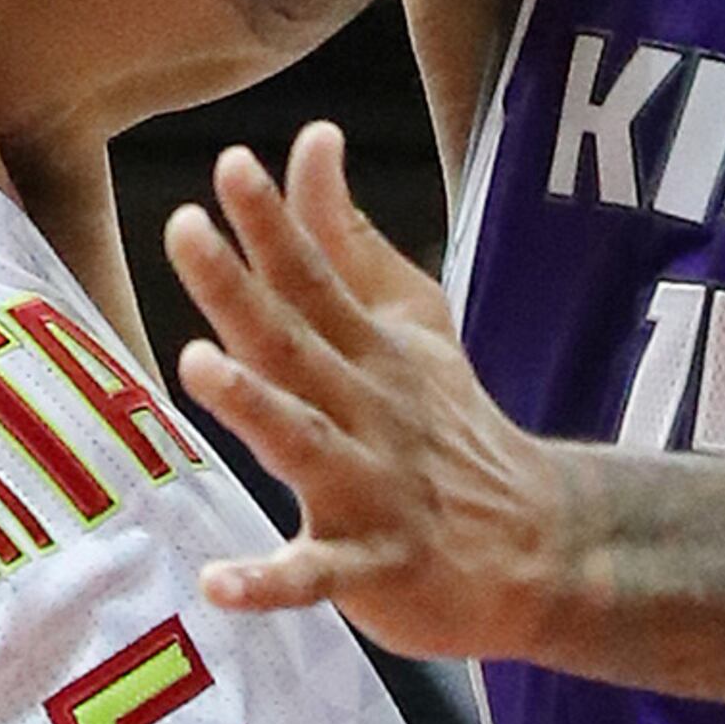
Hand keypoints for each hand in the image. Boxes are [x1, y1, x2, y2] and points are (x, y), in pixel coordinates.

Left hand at [164, 122, 574, 661]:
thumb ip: (347, 236)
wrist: (540, 546)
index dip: (271, 220)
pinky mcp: (375, 568)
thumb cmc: (447, 423)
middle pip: (295, 342)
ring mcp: (372, 490)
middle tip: (184, 228)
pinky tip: (218, 585)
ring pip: (305, 443)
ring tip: (195, 365)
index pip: (314, 275)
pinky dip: (271, 582)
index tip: (231, 162)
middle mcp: (367, 410)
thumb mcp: (408, 321)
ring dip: (253, 405)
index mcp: (369, 351)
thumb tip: (311, 138)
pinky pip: (318, 577)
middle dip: (240, 287)